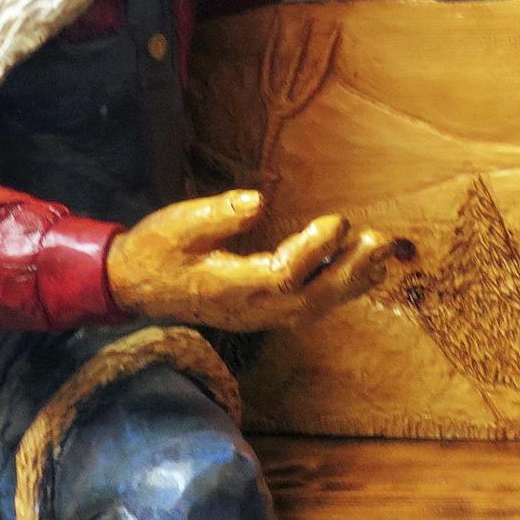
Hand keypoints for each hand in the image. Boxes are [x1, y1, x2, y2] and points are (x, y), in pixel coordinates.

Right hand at [108, 190, 392, 331]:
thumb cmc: (157, 249)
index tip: (339, 221)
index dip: (314, 250)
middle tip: (382, 242)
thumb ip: (219, 214)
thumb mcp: (179, 225)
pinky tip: (362, 272)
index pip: (283, 274)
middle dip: (350, 270)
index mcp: (231, 287)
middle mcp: (252, 310)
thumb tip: (258, 202)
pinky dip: (339, 291)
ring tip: (383, 256)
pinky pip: (310, 307)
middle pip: (311, 297)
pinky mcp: (264, 314)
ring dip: (352, 282)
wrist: (137, 286)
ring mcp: (260, 317)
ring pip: (316, 306)